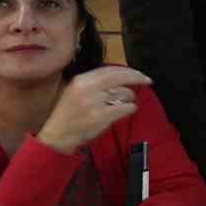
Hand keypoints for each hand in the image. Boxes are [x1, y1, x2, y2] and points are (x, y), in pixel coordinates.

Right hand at [36, 68, 152, 154]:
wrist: (57, 136)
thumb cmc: (68, 115)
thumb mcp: (76, 92)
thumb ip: (95, 83)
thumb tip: (121, 76)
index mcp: (81, 80)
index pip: (110, 69)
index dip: (128, 70)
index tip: (139, 73)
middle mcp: (88, 88)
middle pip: (120, 77)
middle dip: (137, 77)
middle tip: (148, 80)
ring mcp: (95, 102)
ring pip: (125, 93)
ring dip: (130, 98)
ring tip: (125, 103)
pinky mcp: (102, 116)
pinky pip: (126, 108)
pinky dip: (131, 108)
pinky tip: (128, 110)